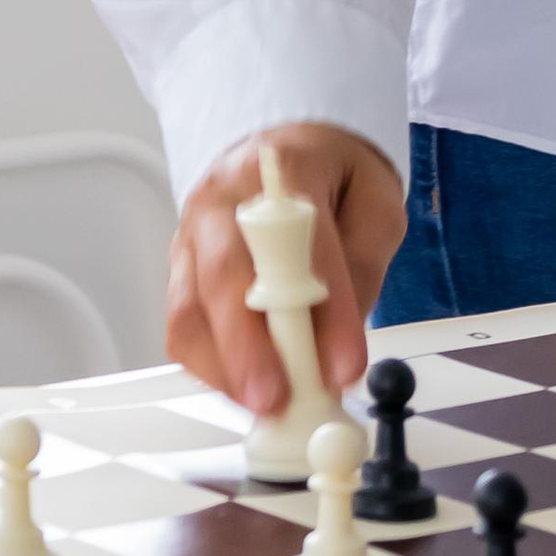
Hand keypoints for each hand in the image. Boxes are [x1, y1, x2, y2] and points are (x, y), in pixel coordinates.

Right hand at [167, 124, 406, 414]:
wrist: (283, 149)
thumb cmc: (331, 177)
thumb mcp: (375, 202)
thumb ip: (363, 262)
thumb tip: (339, 337)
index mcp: (283, 169)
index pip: (301, 243)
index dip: (324, 309)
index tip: (344, 365)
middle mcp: (224, 198)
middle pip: (225, 272)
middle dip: (251, 346)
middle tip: (280, 397)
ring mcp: (193, 233)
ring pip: (191, 306)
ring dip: (227, 367)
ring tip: (266, 407)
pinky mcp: (180, 268)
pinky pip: (183, 325)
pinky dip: (212, 367)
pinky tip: (246, 390)